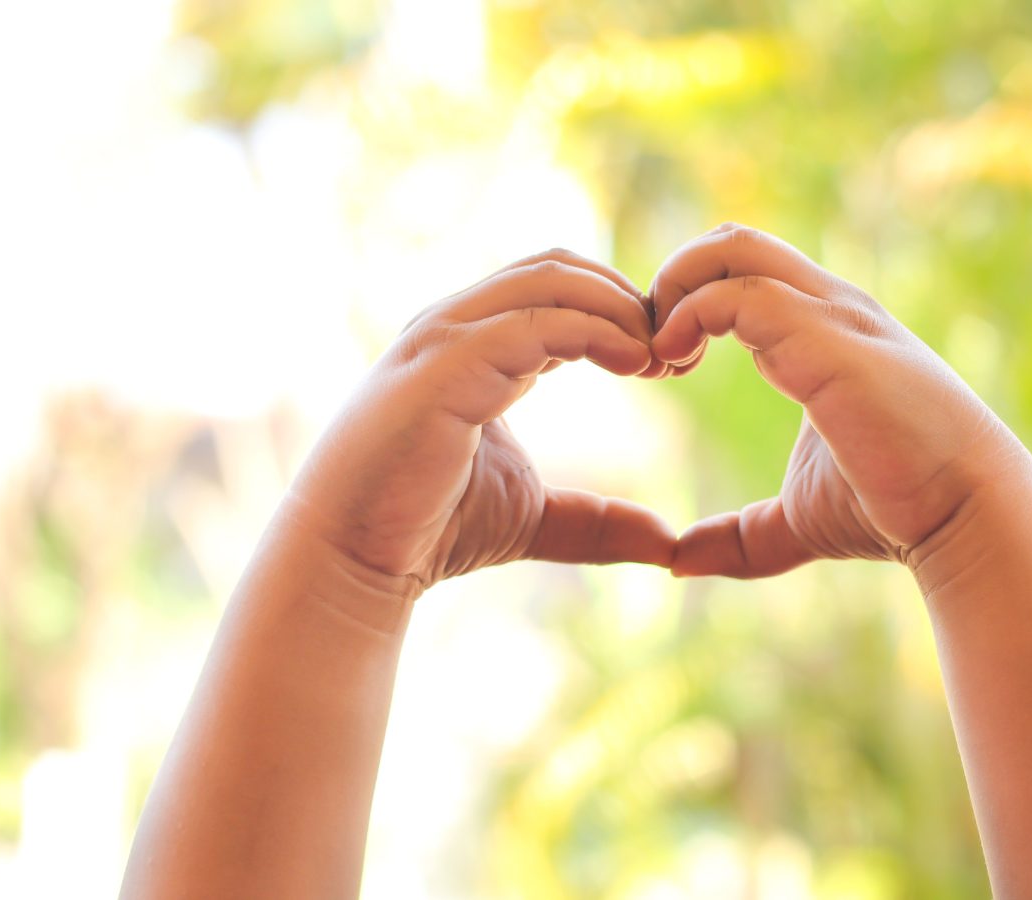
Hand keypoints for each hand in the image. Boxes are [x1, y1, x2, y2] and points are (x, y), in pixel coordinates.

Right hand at [296, 250, 676, 596]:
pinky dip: (592, 330)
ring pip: (548, 280)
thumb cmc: (430, 529)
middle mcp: (456, 326)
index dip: (622, 311)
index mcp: (475, 345)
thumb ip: (596, 521)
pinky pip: (531, 322)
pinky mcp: (442, 364)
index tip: (672, 360)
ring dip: (618, 307)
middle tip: (678, 352)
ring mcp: (444, 338)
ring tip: (662, 356)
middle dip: (627, 298)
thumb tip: (666, 542)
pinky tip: (634, 363)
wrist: (353, 559)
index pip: (558, 287)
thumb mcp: (533, 517)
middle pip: (559, 267)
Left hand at [650, 224, 1019, 577]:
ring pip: (732, 249)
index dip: (684, 305)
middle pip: (730, 240)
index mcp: (819, 330)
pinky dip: (689, 316)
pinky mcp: (826, 340)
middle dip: (672, 279)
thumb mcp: (795, 519)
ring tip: (659, 360)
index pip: (737, 272)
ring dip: (674, 293)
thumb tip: (677, 562)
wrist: (963, 516)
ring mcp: (829, 315)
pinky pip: (740, 295)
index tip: (662, 367)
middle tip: (650, 353)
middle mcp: (825, 306)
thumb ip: (737, 536)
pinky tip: (674, 364)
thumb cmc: (890, 511)